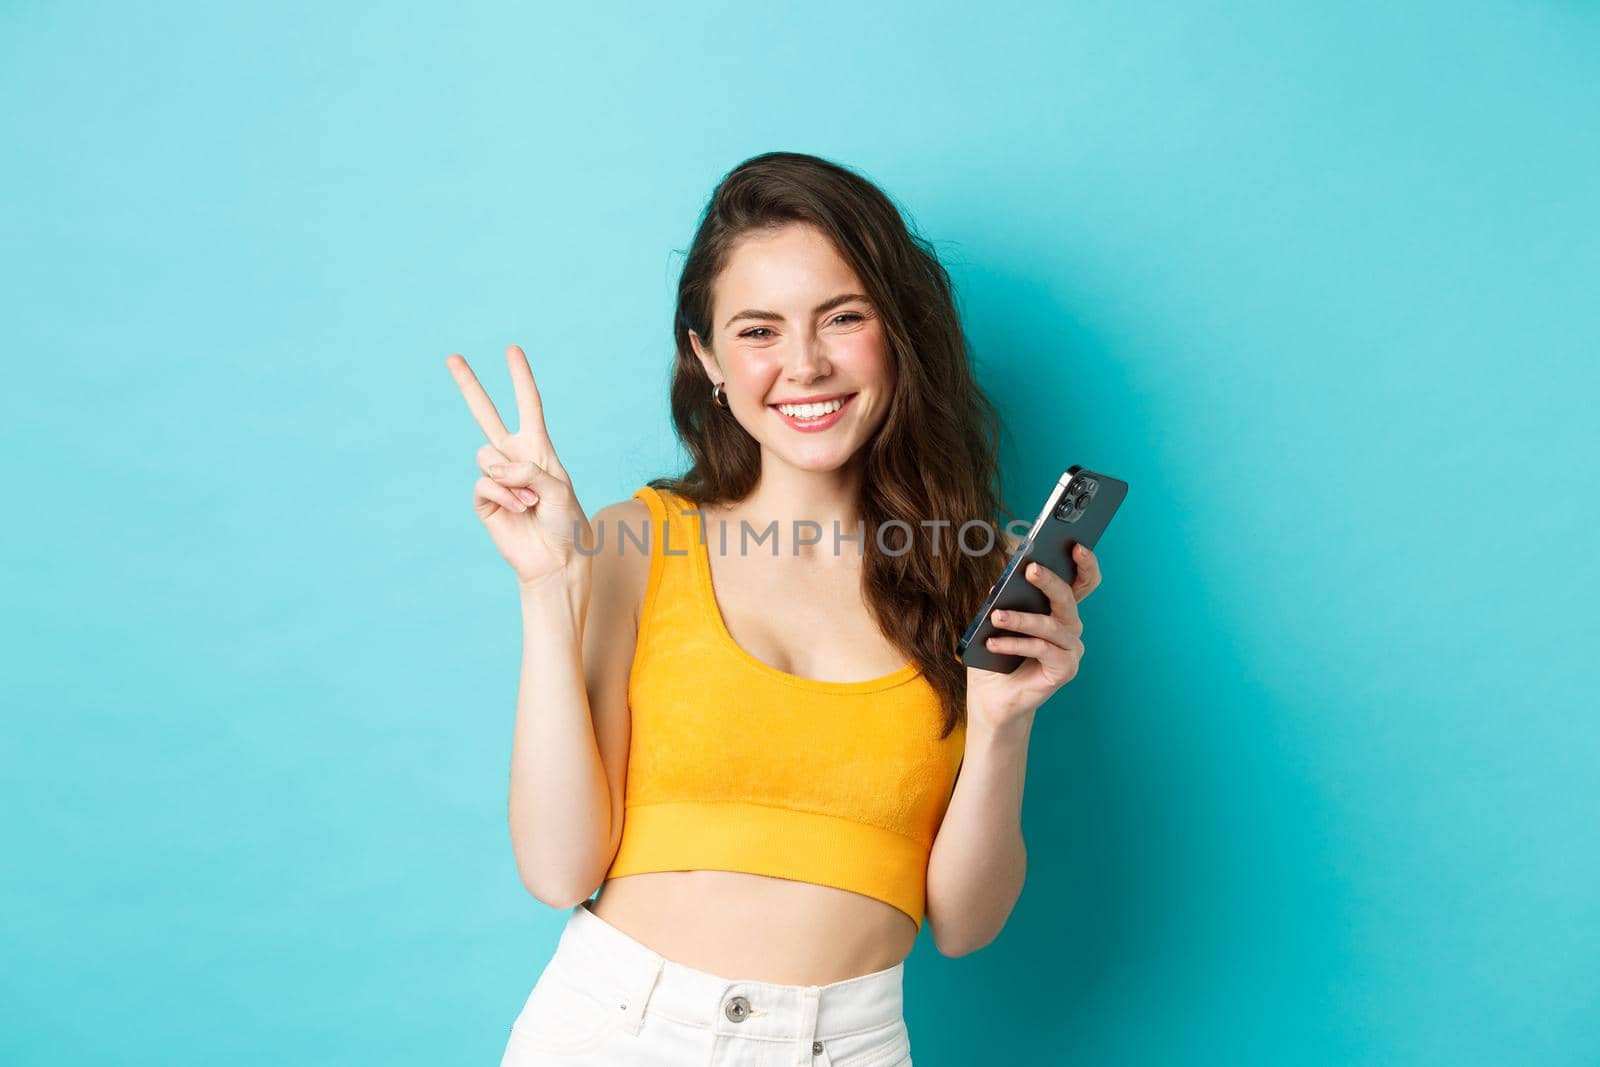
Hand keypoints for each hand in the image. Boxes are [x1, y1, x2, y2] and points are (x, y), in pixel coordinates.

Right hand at [445, 345, 594, 591]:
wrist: (556, 561)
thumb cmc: (567, 524)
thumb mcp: (558, 488)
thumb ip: (527, 469)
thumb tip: (492, 467)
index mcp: (539, 449)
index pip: (527, 406)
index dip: (520, 378)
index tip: (512, 350)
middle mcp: (515, 458)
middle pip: (486, 414)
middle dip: (470, 385)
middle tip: (452, 357)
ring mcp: (498, 479)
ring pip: (486, 456)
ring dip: (512, 479)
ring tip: (531, 501)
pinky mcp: (485, 500)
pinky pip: (485, 483)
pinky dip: (504, 495)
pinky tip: (519, 510)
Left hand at [965, 544, 1102, 731]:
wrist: (991, 697)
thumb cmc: (994, 654)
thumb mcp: (993, 618)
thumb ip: (1003, 594)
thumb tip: (1004, 567)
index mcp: (1058, 610)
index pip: (1081, 582)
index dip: (1085, 564)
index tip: (1076, 545)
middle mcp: (1070, 627)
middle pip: (1068, 598)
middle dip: (1050, 580)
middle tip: (1030, 568)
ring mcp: (1070, 650)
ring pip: (1051, 625)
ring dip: (1021, 618)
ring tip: (995, 614)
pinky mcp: (1064, 670)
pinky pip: (1042, 650)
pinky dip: (1016, 644)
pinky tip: (994, 643)